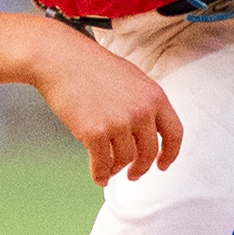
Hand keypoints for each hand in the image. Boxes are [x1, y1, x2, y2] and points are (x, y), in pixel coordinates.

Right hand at [25, 23, 183, 185]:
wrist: (59, 58)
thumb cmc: (90, 65)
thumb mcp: (130, 78)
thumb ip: (144, 102)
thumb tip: (146, 131)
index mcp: (154, 95)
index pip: (174, 133)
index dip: (170, 153)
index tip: (162, 164)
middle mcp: (141, 111)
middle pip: (149, 152)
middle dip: (141, 167)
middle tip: (133, 173)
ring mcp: (118, 122)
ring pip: (125, 159)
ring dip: (117, 168)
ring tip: (109, 167)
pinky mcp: (95, 132)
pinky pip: (102, 163)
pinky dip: (101, 174)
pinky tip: (99, 175)